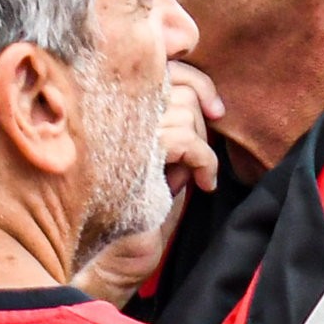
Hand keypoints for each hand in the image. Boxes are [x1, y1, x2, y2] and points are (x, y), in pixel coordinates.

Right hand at [72, 62, 220, 305]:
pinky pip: (185, 140)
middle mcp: (111, 112)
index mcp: (113, 108)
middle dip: (202, 114)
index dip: (194, 79)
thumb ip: (168, 127)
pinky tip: (203, 185)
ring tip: (198, 173)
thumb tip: (200, 105)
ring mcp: (120, 132)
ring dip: (204, 144)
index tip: (214, 109)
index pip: (159, 64)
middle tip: (205, 146)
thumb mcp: (155, 161)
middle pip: (176, 81)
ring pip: (184, 109)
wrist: (109, 260)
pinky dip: (207, 162)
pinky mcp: (133, 158)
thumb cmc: (131, 215)